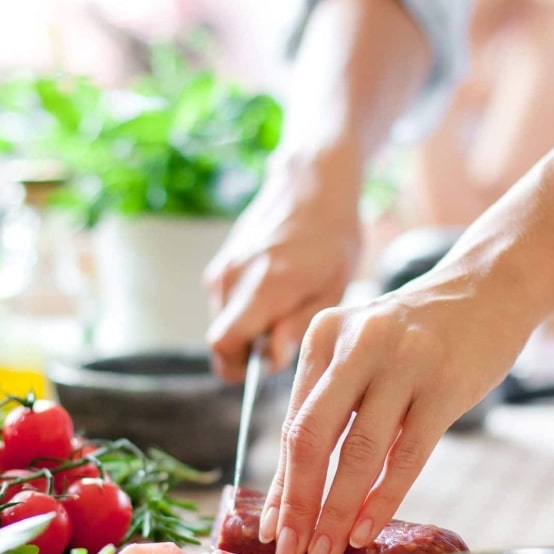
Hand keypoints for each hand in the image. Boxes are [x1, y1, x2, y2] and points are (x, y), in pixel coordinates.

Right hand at [204, 151, 362, 381]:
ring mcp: (222, 269)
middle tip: (286, 335)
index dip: (239, 367)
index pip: (223, 344)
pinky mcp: (220, 265)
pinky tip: (275, 293)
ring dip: (249, 329)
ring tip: (286, 307)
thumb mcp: (332, 289)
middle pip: (221, 340)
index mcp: (263, 286)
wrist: (311, 186)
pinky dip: (245, 311)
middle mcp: (232, 278)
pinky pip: (226, 305)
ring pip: (224, 323)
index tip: (268, 365)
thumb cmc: (332, 238)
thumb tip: (270, 360)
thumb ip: (297, 327)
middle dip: (249, 351)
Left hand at [258, 257, 533, 553]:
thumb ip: (331, 403)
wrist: (489, 286)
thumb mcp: (361, 349)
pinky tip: (366, 528)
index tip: (273, 527)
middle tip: (291, 551)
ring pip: (359, 454)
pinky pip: (407, 456)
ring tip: (326, 552)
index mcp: (324, 337)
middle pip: (313, 438)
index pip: (294, 424)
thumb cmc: (417, 332)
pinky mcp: (444, 385)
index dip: (281, 482)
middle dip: (297, 504)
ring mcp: (402, 364)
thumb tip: (299, 486)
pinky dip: (382, 499)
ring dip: (336, 512)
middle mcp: (356, 345)